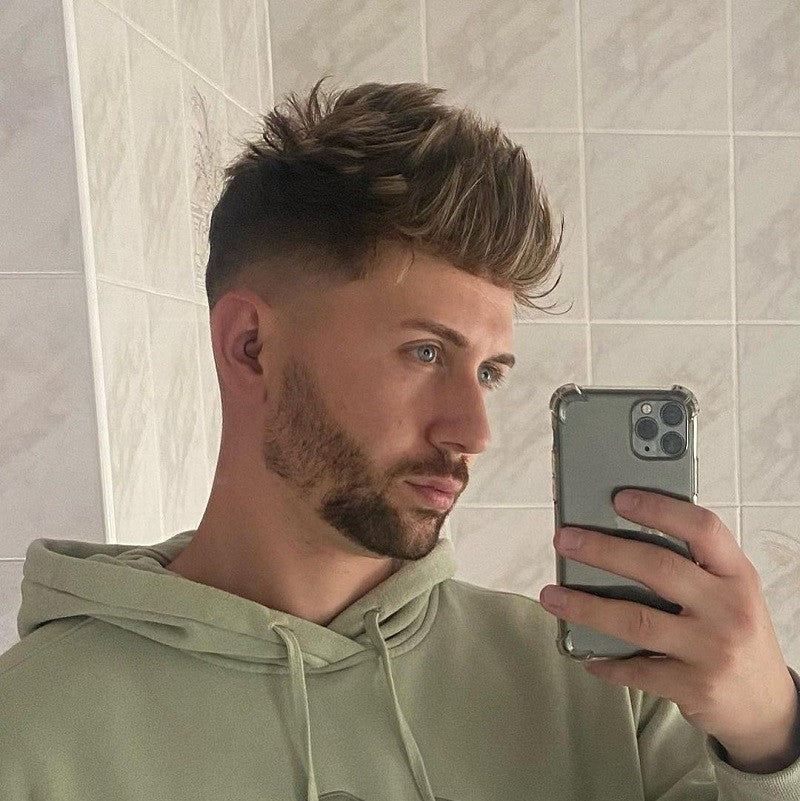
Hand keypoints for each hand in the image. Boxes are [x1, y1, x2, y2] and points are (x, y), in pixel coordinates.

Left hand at [539, 489, 799, 771]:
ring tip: (552, 596)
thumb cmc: (735, 632)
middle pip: (658, 569)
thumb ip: (693, 564)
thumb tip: (619, 533)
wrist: (767, 704)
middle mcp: (729, 609)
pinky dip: (607, 661)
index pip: (703, 528)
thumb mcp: (730, 591)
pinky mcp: (694, 687)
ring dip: (586, 607)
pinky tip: (585, 652)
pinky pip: (637, 670)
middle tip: (565, 541)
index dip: (659, 508)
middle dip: (604, 551)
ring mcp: (712, 650)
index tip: (619, 498)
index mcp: (737, 575)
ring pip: (637, 621)